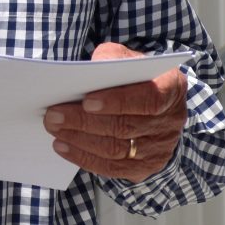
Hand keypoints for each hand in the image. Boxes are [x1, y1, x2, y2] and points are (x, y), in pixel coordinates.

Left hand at [42, 43, 186, 182]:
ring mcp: (161, 147)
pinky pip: (113, 168)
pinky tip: (62, 147)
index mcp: (171, 88)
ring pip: (117, 150)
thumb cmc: (131, 74)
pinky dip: (84, 158)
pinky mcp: (146, 166)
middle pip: (126, 126)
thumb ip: (109, 60)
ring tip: (54, 129)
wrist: (151, 99)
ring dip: (79, 140)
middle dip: (84, 122)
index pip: (148, 99)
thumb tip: (86, 73)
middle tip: (53, 115)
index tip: (86, 101)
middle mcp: (171, 120)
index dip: (117, 102)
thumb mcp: (125, 57)